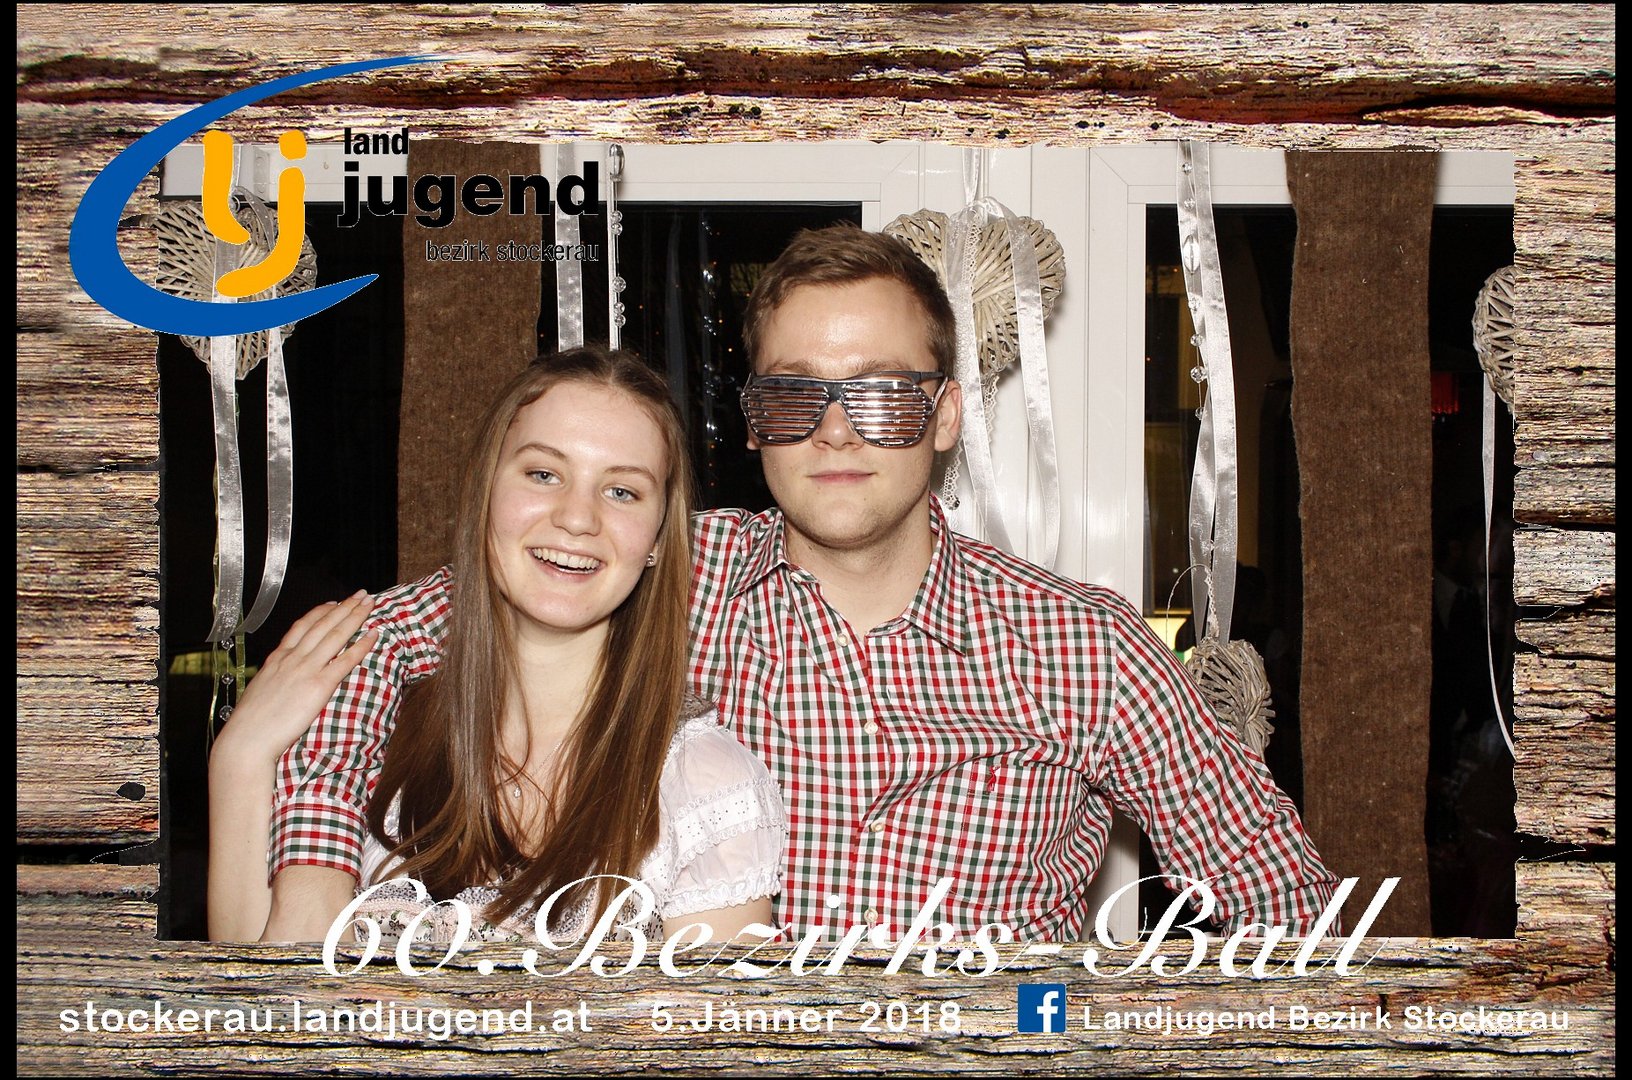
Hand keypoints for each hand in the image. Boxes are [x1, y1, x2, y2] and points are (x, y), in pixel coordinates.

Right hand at [212, 592, 379, 768]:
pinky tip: (373, 634)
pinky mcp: (319, 686)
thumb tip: (282, 679)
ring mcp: (306, 670)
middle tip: (361, 594)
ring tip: (369, 603)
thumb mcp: (260, 690)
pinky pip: (345, 660)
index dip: (321, 612)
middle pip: (322, 624)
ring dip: (355, 616)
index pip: (302, 626)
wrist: (247, 739)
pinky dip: (361, 645)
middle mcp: (292, 658)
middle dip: (344, 606)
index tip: (334, 602)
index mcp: (277, 659)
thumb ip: (275, 679)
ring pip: (335, 635)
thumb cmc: (251, 724)